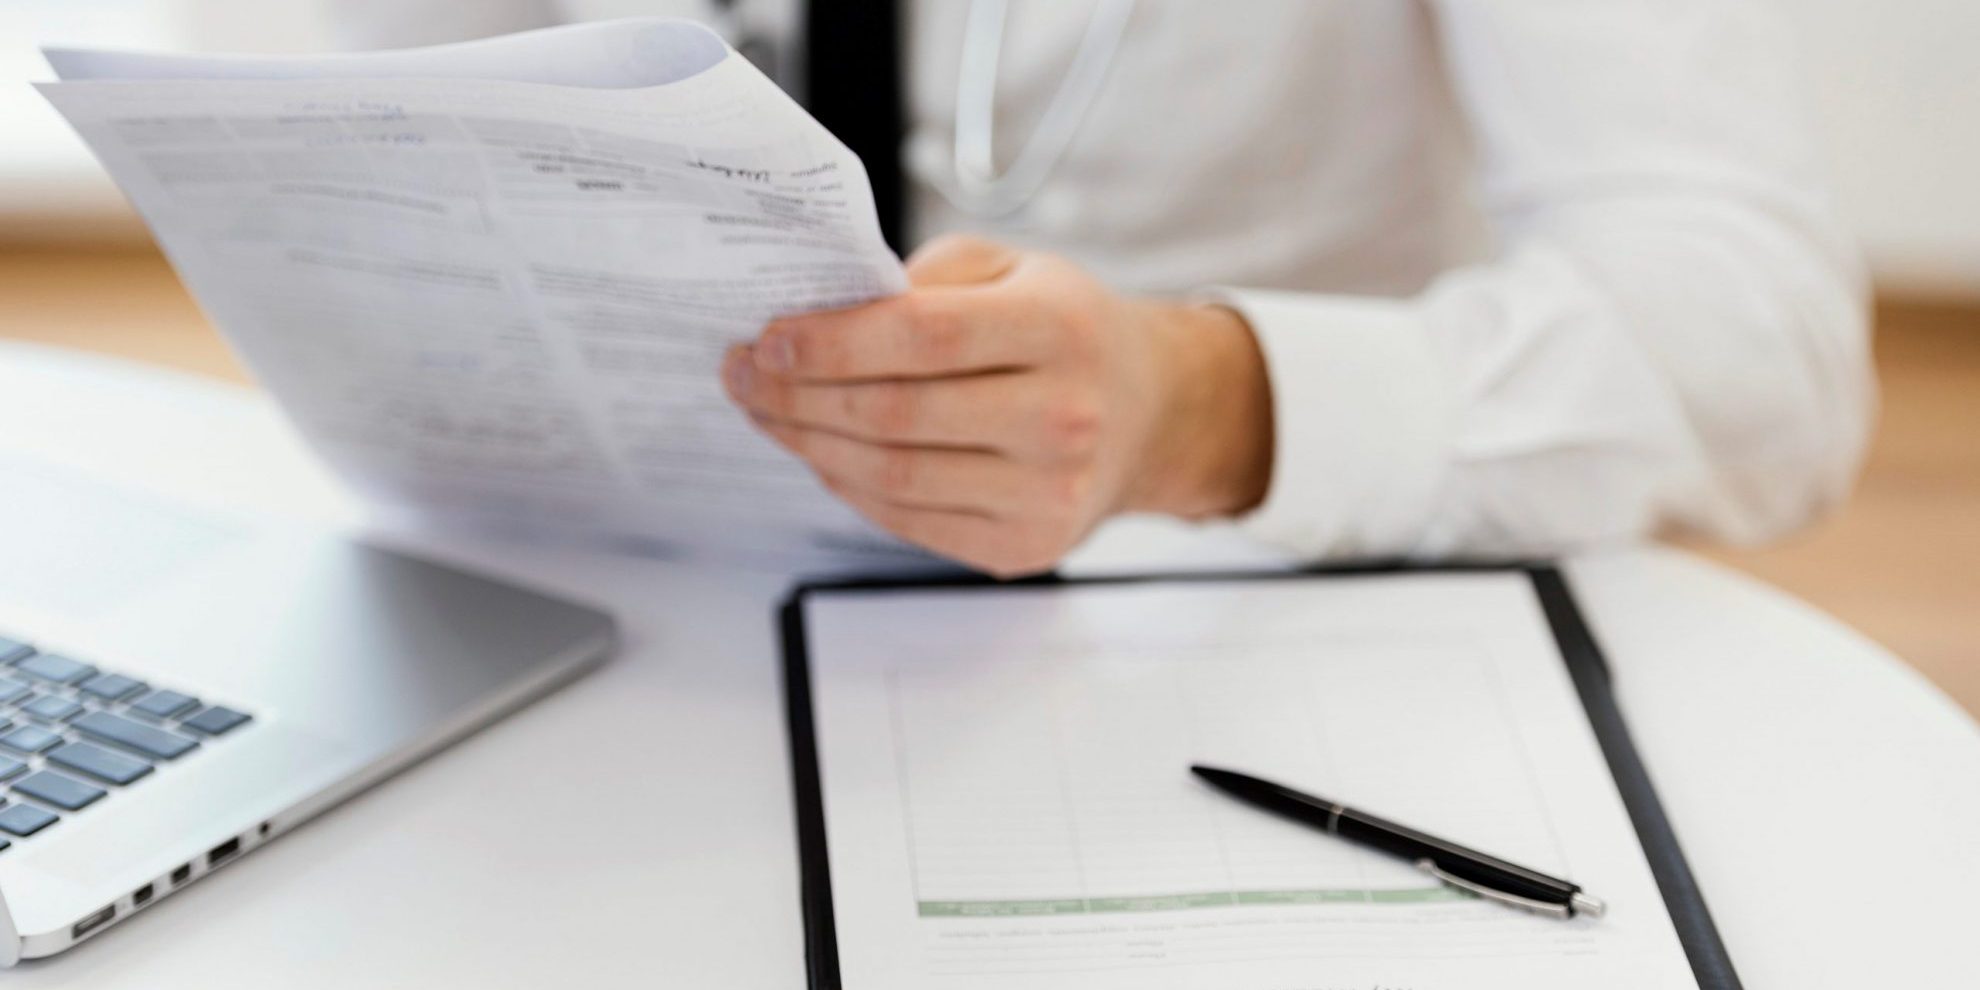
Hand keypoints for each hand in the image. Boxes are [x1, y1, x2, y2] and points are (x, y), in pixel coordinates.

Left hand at [722, 235, 1272, 576]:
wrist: (1152, 412)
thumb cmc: (1066, 331)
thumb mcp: (1013, 269)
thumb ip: (923, 283)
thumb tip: (815, 316)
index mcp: (1060, 327)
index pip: (924, 338)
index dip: (833, 342)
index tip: (767, 337)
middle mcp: (1063, 416)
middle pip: (896, 415)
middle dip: (798, 395)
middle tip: (743, 374)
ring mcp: (1048, 493)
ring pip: (892, 477)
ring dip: (809, 444)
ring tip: (766, 411)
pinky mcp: (1026, 546)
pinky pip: (908, 521)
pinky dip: (848, 487)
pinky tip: (819, 452)